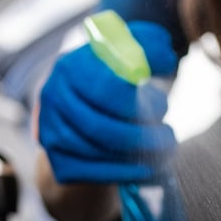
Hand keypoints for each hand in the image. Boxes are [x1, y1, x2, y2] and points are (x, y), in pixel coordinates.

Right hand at [37, 21, 177, 184]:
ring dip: (139, 153)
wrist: (77, 122)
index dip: (135, 98)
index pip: (104, 87)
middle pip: (101, 125)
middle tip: (169, 135)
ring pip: (99, 150)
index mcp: (70, 67)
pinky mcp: (59, 162)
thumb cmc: (108, 86)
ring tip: (165, 148)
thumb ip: (144, 48)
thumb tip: (166, 51)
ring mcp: (52, 132)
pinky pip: (95, 172)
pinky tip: (147, 168)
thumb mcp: (122, 60)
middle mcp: (54, 98)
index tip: (164, 101)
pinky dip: (125, 172)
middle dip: (142, 133)